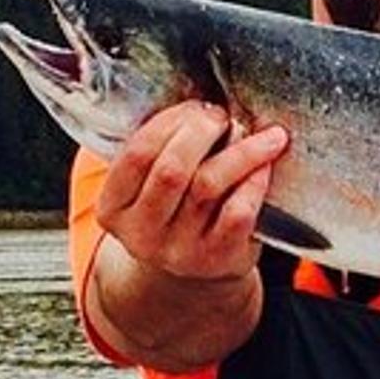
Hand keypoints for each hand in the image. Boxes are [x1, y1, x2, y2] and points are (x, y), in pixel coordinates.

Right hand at [95, 101, 288, 283]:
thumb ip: (161, 150)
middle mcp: (141, 233)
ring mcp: (179, 251)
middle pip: (172, 169)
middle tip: (224, 117)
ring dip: (242, 151)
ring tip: (265, 135)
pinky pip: (239, 211)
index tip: (198, 106)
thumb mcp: (151, 188)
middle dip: (203, 131)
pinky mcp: (217, 259)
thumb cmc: (177, 211)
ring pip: (210, 185)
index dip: (170, 121)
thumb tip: (201, 101)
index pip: (136, 153)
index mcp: (113, 208)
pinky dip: (256, 182)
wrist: (194, 277)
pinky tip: (266, 166)